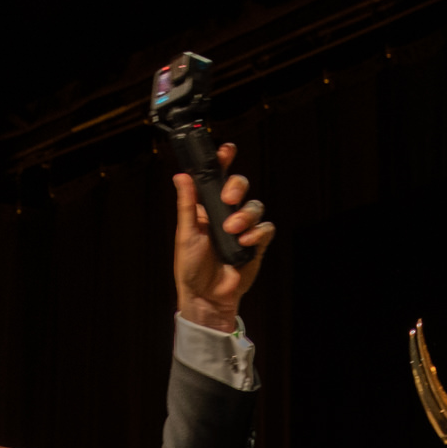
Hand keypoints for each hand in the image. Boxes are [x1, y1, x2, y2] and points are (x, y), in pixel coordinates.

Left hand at [171, 144, 272, 327]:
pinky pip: (265, 229)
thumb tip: (181, 175)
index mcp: (206, 208)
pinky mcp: (256, 244)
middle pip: (240, 185)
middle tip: (228, 198)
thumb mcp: (185, 233)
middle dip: (237, 186)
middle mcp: (226, 214)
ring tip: (232, 230)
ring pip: (255, 206)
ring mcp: (243, 228)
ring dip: (245, 215)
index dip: (223, 162)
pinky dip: (257, 233)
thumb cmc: (190, 267)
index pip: (216, 178)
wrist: (206, 296)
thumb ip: (187, 204)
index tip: (226, 150)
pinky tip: (245, 243)